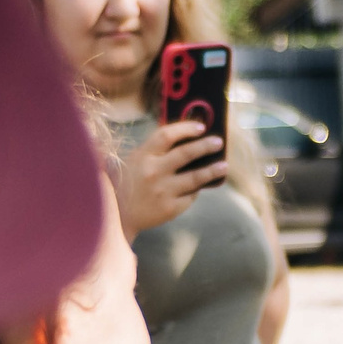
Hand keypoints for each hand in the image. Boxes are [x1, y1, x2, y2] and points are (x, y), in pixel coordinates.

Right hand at [113, 120, 226, 235]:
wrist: (118, 216)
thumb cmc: (129, 182)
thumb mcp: (136, 161)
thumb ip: (156, 150)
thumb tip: (188, 138)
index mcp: (143, 156)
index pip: (167, 135)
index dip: (186, 129)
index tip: (201, 127)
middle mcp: (153, 172)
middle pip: (186, 154)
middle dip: (205, 146)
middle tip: (218, 142)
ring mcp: (162, 191)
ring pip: (196, 178)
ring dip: (213, 170)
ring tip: (224, 166)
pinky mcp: (170, 209)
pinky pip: (191, 196)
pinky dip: (197, 189)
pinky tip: (202, 185)